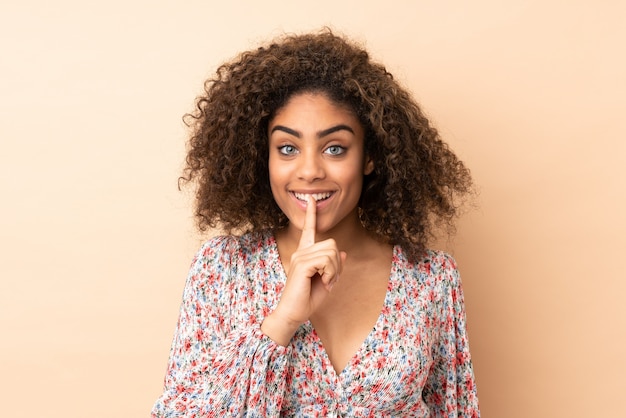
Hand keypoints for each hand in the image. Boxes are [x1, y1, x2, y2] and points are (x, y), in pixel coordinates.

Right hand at [261, 195, 345, 344]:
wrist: (293, 313)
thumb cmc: (307, 299)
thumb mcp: (326, 281)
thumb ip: (334, 266)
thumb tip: (342, 252)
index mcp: (305, 253)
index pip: (309, 229)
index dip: (312, 214)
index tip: (311, 199)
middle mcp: (301, 251)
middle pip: (332, 243)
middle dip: (337, 263)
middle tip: (330, 279)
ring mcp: (300, 256)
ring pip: (331, 252)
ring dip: (334, 270)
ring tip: (325, 282)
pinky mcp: (302, 264)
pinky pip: (327, 260)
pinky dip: (331, 273)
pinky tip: (323, 282)